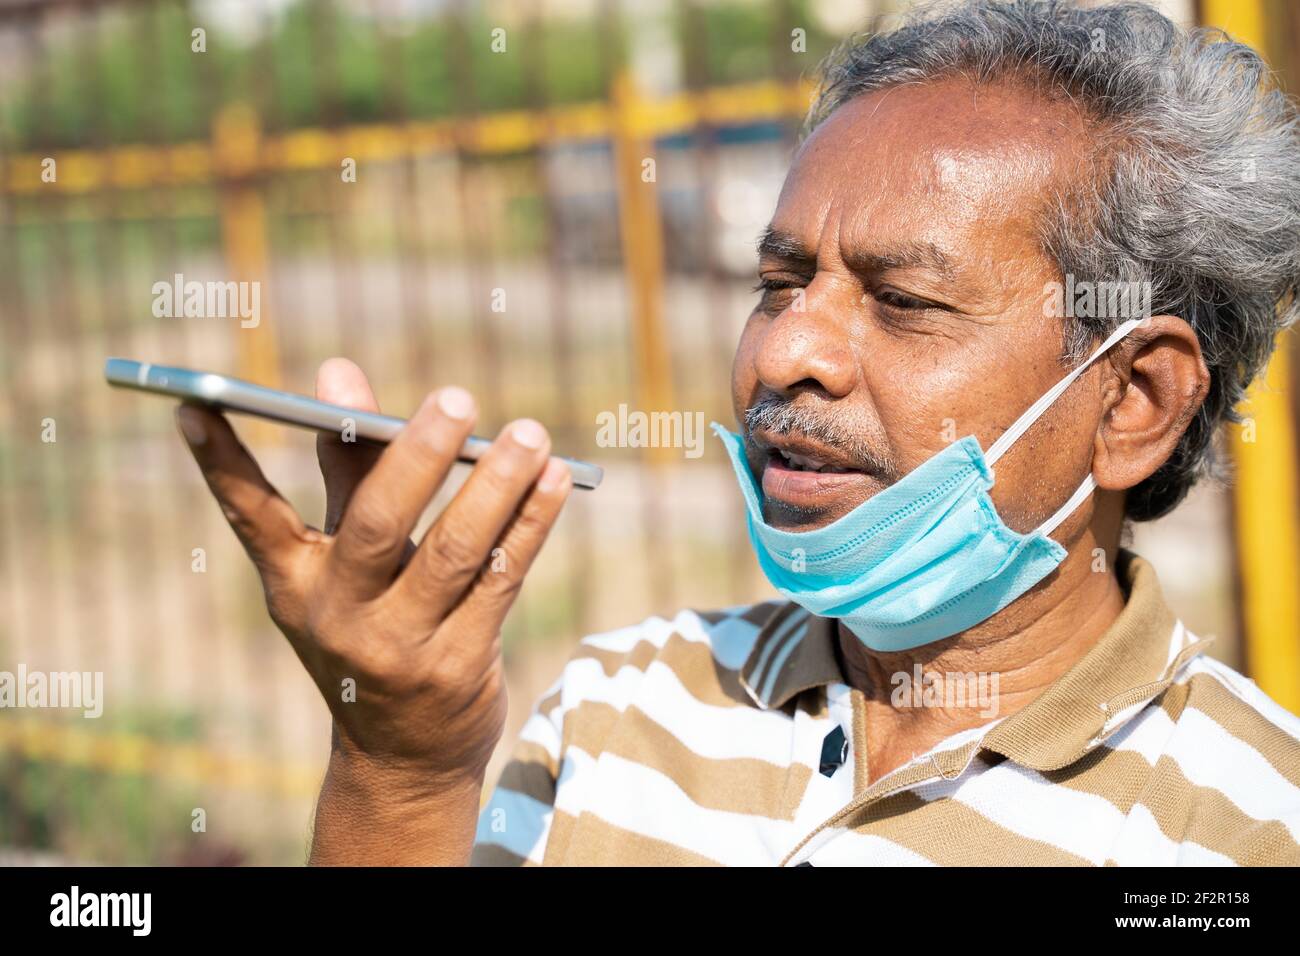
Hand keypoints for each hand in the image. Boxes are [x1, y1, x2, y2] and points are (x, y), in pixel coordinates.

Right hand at [175, 359, 572, 831]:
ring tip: (530, 434)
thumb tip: (339, 373)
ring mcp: (400, 646)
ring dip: (498, 486)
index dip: (220, 462)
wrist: (403, 758)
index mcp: (296, 585)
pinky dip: (531, 524)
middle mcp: (339, 615)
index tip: (195, 401)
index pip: (250, 516)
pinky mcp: (459, 664)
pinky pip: (503, 578)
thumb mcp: (343, 566)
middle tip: (456, 399)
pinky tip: (555, 479)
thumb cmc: (373, 630)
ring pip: (455, 551)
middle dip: (417, 457)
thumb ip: (347, 468)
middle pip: (377, 525)